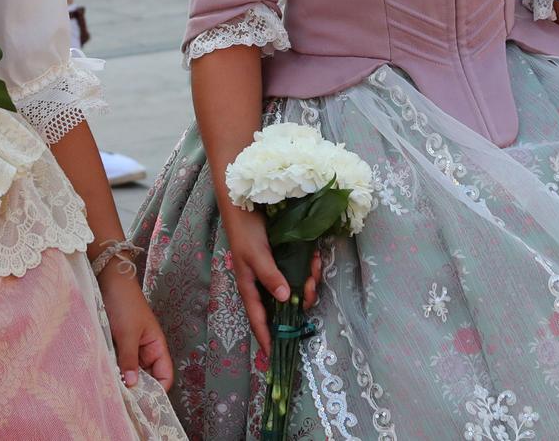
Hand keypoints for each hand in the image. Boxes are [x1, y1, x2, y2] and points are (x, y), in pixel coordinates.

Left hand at [97, 261, 173, 390]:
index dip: (158, 390)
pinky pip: (119, 363)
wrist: (109, 279)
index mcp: (156, 346)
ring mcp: (130, 348)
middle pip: (147, 377)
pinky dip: (114, 370)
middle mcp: (146, 349)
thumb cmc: (124, 303)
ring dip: (124, 378)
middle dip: (138, 387)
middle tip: (124, 400)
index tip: (143, 402)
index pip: (164, 375)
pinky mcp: (116, 345)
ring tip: (113, 389)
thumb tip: (132, 385)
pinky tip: (106, 376)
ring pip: (131, 371)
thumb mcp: (127, 333)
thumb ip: (130, 360)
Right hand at [218, 201, 320, 355]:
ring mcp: (273, 271)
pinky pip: (299, 270)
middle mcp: (263, 283)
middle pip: (283, 306)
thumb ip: (269, 276)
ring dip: (307, 281)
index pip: (258, 321)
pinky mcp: (283, 259)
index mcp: (250, 288)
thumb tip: (283, 300)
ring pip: (295, 288)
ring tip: (314, 267)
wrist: (244, 201)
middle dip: (300, 301)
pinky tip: (314, 256)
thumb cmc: (245, 230)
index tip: (276, 357)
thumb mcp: (256, 254)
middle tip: (310, 289)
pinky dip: (308, 266)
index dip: (267, 339)